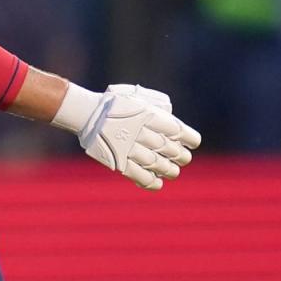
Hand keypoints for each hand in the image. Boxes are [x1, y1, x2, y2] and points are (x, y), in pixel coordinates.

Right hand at [52, 82, 200, 190]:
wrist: (87, 112)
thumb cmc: (114, 103)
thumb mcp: (138, 96)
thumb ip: (157, 106)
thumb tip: (172, 117)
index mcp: (149, 115)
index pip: (178, 130)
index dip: (189, 138)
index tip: (193, 143)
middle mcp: (142, 132)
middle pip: (169, 149)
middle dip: (180, 156)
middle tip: (183, 159)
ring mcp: (130, 148)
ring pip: (157, 164)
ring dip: (168, 170)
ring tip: (173, 172)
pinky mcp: (119, 161)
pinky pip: (139, 176)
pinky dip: (150, 182)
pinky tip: (158, 183)